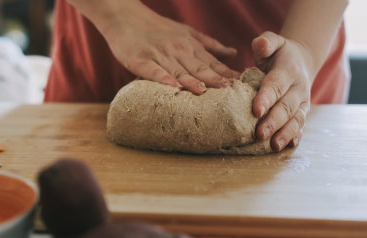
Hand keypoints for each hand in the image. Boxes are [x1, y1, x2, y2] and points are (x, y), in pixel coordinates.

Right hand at [101, 6, 239, 93]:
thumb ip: (209, 45)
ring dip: (192, 80)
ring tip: (204, 91)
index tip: (241, 84)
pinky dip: (163, 78)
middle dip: (214, 78)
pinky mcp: (140, 60)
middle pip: (198, 67)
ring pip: (178, 70)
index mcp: (190, 45)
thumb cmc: (156, 28)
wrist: (125, 16)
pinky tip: (172, 86)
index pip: (212, 62)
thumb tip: (234, 53)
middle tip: (228, 91)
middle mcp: (177, 50)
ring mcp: (159, 55)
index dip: (226, 73)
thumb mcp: (187, 32)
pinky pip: (153, 71)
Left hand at [252, 31, 313, 150]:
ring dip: (285, 134)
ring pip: (295, 119)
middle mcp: (298, 88)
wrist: (301, 61)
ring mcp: (302, 102)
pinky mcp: (302, 113)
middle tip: (260, 134)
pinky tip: (287, 147)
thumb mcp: (273, 42)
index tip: (256, 110)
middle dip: (274, 122)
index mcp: (288, 70)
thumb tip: (260, 45)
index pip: (276, 85)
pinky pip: (300, 126)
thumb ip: (266, 42)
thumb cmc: (278, 54)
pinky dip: (295, 137)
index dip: (266, 98)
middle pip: (286, 107)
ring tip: (274, 146)